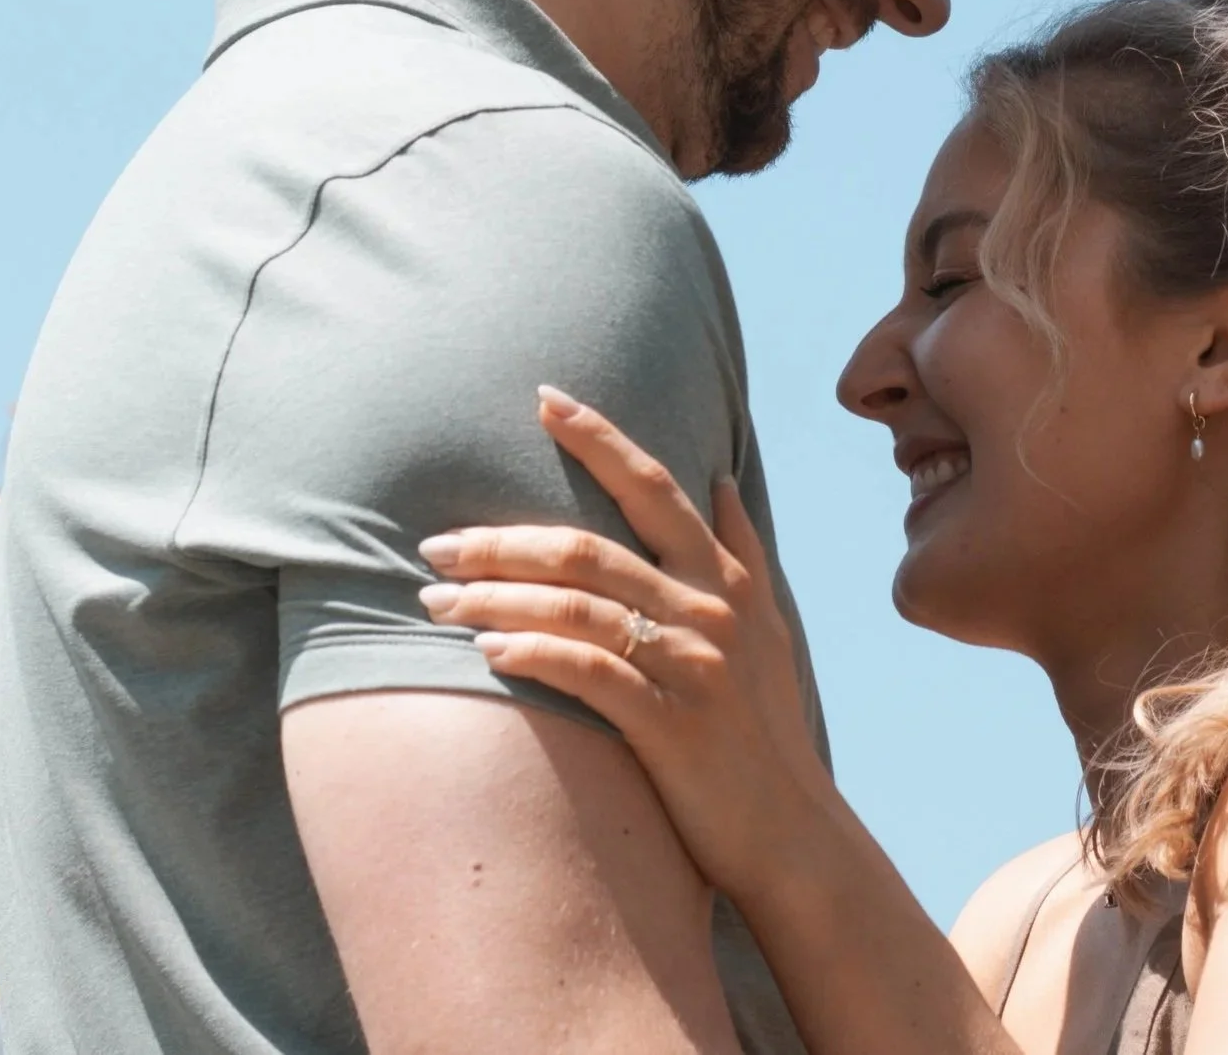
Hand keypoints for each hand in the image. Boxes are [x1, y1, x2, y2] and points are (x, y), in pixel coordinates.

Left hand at [418, 385, 835, 902]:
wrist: (793, 830)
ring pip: (577, 607)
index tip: (543, 396)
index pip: (654, 487)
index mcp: (726, 579)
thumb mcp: (768, 627)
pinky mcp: (672, 725)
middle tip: (436, 543)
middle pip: (590, 548)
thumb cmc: (763, 730)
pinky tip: (486, 650)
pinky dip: (533, 653)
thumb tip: (721, 480)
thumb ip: (741, 551)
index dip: (599, 439)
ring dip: (495, 598)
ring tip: (434, 601)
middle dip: (502, 538)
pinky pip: (589, 674)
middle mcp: (710, 610)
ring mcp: (692, 666)